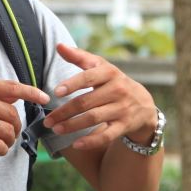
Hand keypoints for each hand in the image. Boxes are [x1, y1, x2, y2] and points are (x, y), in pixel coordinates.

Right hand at [0, 78, 49, 156]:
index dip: (32, 92)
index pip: (12, 87)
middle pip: (12, 113)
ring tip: (4, 141)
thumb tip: (15, 94)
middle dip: (17, 125)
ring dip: (10, 139)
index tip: (45, 98)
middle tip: (13, 131)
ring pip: (7, 131)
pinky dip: (2, 149)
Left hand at [41, 43, 158, 152]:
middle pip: (86, 102)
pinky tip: (75, 144)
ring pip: (93, 119)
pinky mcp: (124, 126)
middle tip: (47, 120)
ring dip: (72, 126)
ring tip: (55, 129)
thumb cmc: (113, 82)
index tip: (55, 92)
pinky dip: (91, 141)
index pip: (89, 77)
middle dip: (64, 112)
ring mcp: (121, 109)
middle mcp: (117, 90)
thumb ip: (79, 57)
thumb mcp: (101, 67)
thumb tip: (58, 45)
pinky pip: (106, 136)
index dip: (72, 84)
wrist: (143, 103)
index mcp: (110, 73)